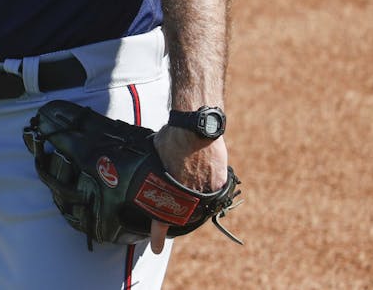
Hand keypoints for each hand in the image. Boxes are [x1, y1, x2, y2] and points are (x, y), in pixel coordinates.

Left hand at [148, 126, 228, 252]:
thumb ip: (157, 170)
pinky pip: (213, 192)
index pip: (162, 219)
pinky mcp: (221, 182)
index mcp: (170, 191)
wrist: (197, 125)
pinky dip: (207, 188)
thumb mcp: (156, 155)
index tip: (157, 247)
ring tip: (187, 192)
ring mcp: (208, 190)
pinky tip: (201, 180)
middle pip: (184, 213)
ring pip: (200, 205)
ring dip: (193, 201)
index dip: (159, 234)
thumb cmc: (172, 136)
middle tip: (171, 210)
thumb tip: (152, 171)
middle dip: (178, 213)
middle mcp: (190, 195)